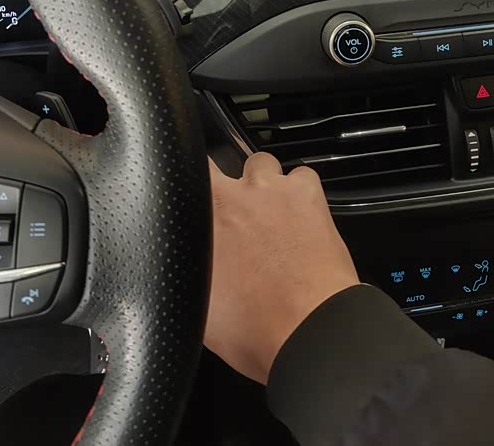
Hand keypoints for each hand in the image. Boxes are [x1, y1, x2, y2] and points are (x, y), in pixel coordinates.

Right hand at [204, 153, 359, 383]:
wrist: (307, 330)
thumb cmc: (253, 326)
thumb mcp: (198, 304)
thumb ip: (187, 268)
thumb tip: (184, 264)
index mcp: (203, 217)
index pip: (187, 173)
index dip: (189, 180)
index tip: (192, 194)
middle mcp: (236, 195)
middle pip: (220, 163)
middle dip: (224, 185)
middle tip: (234, 219)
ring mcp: (274, 190)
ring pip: (261, 164)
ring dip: (262, 184)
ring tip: (269, 216)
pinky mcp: (308, 195)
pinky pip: (302, 175)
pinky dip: (300, 191)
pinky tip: (300, 216)